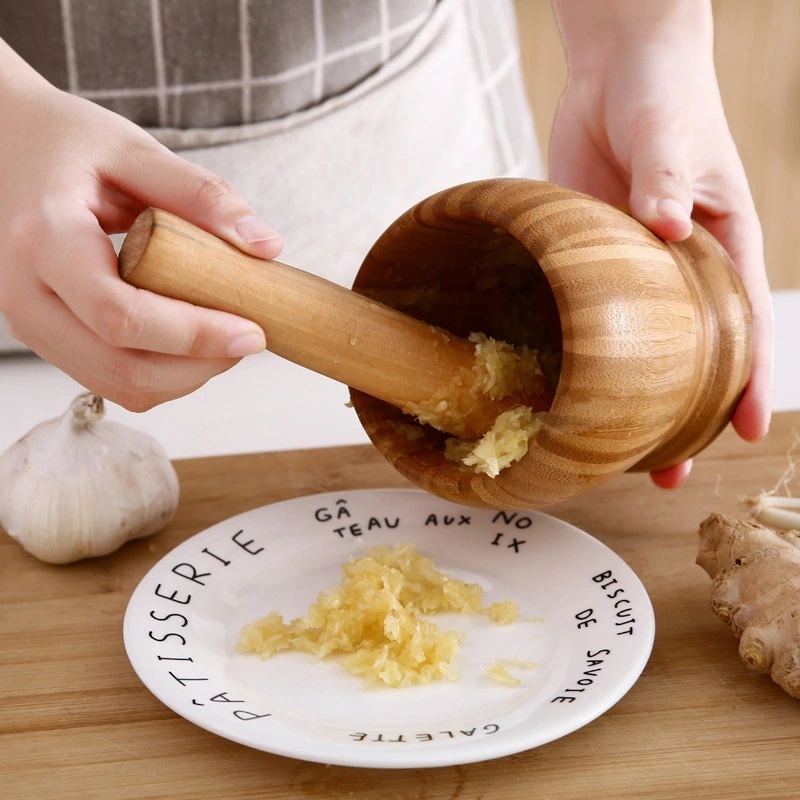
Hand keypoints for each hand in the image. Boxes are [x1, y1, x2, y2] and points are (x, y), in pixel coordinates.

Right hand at [0, 41, 282, 410]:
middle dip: (199, 365)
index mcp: (44, 240)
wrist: (9, 147)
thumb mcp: (134, 150)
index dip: (194, 335)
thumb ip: (201, 194)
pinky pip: (110, 379)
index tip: (252, 330)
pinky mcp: (46, 337)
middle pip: (121, 366)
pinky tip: (191, 340)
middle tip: (249, 336)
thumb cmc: (67, 144)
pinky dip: (161, 374)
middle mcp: (26, 293)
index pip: (122, 317)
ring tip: (224, 336)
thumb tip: (266, 245)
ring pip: (118, 384)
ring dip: (184, 376)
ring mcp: (29, 323)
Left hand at [549, 1, 772, 488]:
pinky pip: (585, 315)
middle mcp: (679, 268)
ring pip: (636, 347)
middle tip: (669, 472)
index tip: (749, 433)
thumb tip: (667, 225)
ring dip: (627, 399)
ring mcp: (631, 269)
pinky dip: (579, 354)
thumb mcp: (674, 136)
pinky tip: (563, 388)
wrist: (614, 71)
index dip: (750, 381)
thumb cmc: (666, 95)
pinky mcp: (588, 259)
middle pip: (690, 355)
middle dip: (684, 414)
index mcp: (722, 245)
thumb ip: (669, 179)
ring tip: (613, 452)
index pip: (745, 324)